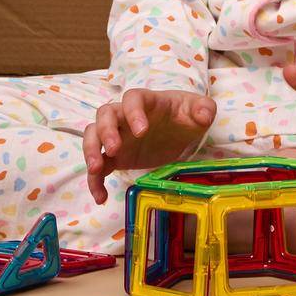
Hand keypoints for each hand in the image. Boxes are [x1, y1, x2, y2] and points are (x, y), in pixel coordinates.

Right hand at [83, 89, 216, 205]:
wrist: (178, 130)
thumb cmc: (185, 115)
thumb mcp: (198, 110)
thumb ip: (203, 108)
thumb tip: (204, 115)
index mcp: (146, 101)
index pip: (133, 98)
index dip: (133, 112)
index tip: (141, 130)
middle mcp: (125, 116)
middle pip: (105, 114)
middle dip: (105, 131)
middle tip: (114, 149)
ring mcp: (117, 135)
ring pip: (93, 135)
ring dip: (91, 150)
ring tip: (97, 169)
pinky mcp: (115, 157)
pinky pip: (98, 167)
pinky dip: (95, 181)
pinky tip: (101, 197)